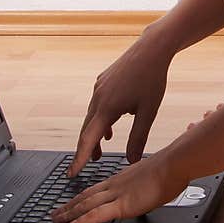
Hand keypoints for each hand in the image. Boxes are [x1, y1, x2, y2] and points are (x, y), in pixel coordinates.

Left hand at [52, 150, 187, 222]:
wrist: (174, 165)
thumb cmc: (170, 170)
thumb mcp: (154, 178)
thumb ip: (146, 185)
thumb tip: (150, 190)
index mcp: (122, 178)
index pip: (97, 189)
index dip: (83, 196)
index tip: (74, 202)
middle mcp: (115, 185)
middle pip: (86, 196)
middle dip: (70, 205)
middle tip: (56, 213)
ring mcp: (116, 194)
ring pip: (84, 205)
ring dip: (67, 214)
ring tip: (55, 221)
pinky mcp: (121, 205)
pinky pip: (93, 217)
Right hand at [68, 29, 172, 176]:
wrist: (151, 49)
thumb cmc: (152, 79)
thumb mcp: (148, 112)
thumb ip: (138, 138)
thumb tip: (132, 160)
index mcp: (107, 108)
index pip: (89, 140)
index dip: (79, 158)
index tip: (71, 173)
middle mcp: (98, 97)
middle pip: (87, 129)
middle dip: (87, 148)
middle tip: (87, 165)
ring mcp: (99, 88)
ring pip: (92, 116)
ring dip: (95, 133)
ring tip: (102, 148)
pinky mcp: (103, 81)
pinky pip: (97, 104)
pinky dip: (100, 118)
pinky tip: (110, 124)